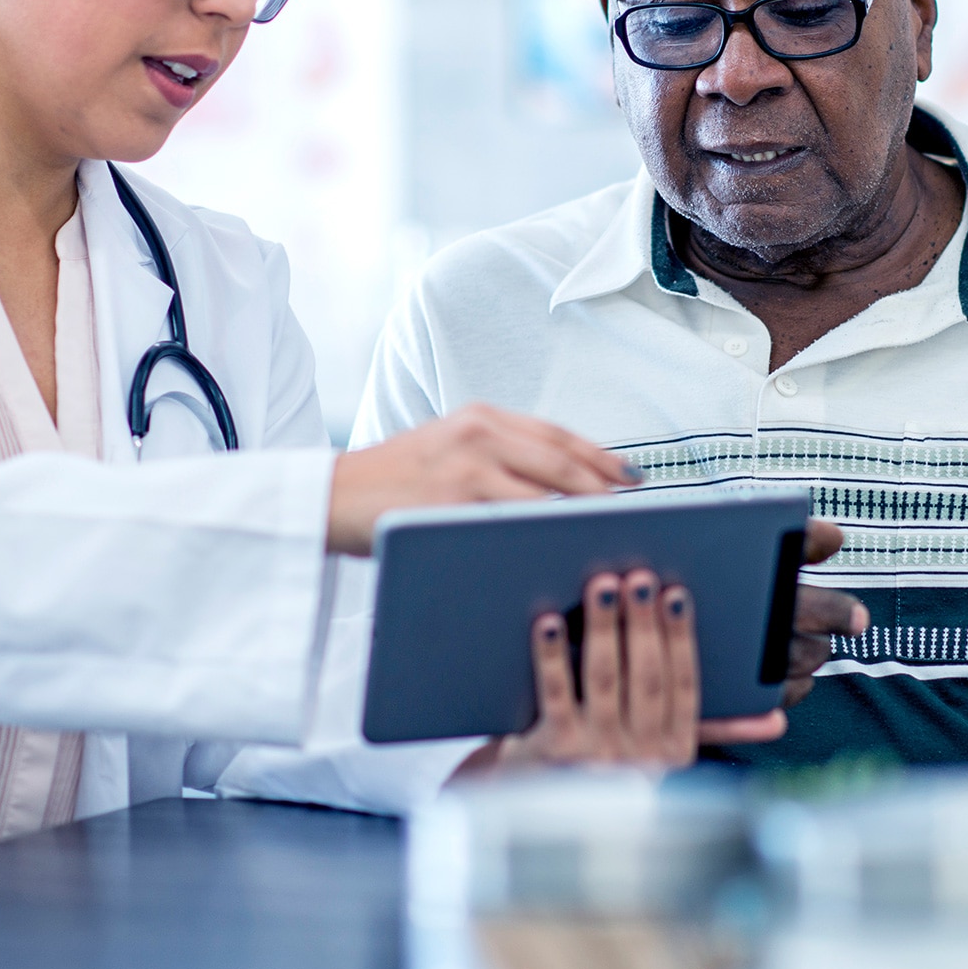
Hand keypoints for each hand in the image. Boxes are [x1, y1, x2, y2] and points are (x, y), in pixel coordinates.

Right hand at [326, 404, 636, 555]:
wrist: (332, 495)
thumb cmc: (392, 479)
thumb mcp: (447, 447)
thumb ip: (495, 455)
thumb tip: (554, 483)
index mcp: (480, 418)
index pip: (557, 435)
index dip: (600, 456)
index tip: (632, 476)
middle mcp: (478, 433)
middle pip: (562, 461)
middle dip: (605, 486)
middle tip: (636, 510)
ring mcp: (465, 468)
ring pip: (545, 492)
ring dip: (582, 513)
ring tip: (611, 533)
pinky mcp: (451, 503)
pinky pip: (511, 521)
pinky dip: (542, 534)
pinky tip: (562, 550)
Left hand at [453, 519, 868, 776]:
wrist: (535, 827)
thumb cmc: (600, 776)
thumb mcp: (660, 761)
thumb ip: (714, 732)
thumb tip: (775, 720)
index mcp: (672, 751)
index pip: (684, 686)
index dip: (681, 637)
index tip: (677, 594)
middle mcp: (639, 757)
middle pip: (647, 677)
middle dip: (645, 623)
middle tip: (640, 578)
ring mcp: (596, 754)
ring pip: (605, 678)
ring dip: (605, 627)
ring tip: (603, 585)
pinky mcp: (553, 752)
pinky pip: (556, 695)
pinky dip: (553, 657)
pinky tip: (549, 623)